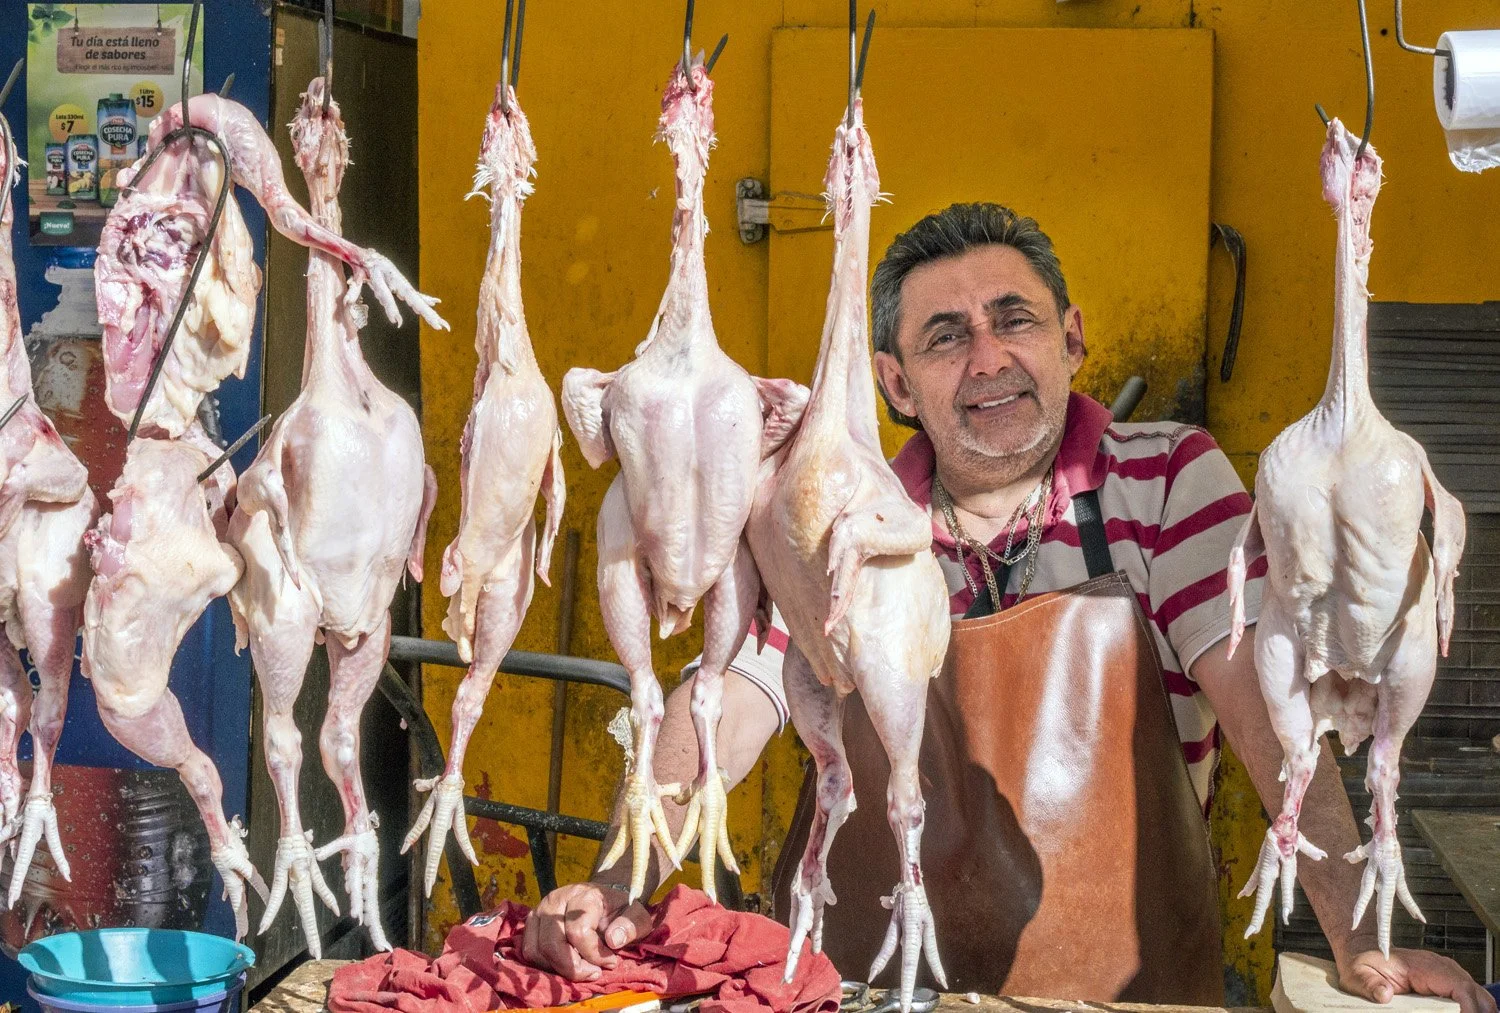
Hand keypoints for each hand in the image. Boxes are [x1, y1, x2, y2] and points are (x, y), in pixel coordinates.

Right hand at [520, 881, 652, 980]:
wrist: (604, 897)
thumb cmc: (620, 909)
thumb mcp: (637, 916)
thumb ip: (630, 926)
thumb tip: (613, 941)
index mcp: (584, 896)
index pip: (578, 932)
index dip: (594, 954)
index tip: (611, 961)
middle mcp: (556, 899)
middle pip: (552, 944)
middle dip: (573, 967)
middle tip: (594, 972)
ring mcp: (540, 909)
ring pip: (537, 950)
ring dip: (558, 967)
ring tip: (581, 967)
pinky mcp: (532, 921)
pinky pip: (529, 950)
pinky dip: (546, 963)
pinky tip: (566, 962)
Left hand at [1338, 945, 1496, 1012]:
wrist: (1363, 951)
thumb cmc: (1363, 963)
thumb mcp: (1358, 974)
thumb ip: (1369, 985)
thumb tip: (1384, 994)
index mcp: (1422, 965)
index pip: (1458, 984)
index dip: (1468, 1006)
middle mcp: (1440, 968)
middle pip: (1474, 992)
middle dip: (1478, 1011)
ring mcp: (1445, 974)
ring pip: (1476, 995)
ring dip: (1478, 1010)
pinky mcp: (1445, 983)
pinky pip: (1467, 996)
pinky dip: (1473, 1008)